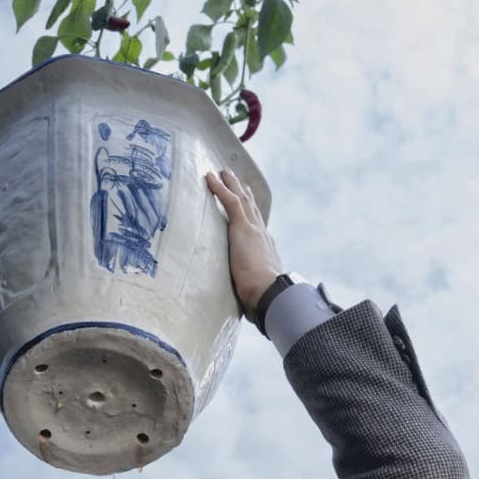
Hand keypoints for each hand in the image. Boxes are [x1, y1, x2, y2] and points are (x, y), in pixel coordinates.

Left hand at [205, 168, 282, 313]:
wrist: (269, 294)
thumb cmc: (263, 299)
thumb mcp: (254, 291)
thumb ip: (248, 292)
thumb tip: (245, 307)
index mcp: (265, 249)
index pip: (257, 227)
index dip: (252, 214)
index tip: (248, 205)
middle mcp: (262, 235)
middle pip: (252, 208)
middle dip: (243, 192)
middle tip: (236, 179)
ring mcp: (253, 230)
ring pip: (242, 199)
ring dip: (231, 184)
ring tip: (223, 171)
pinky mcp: (243, 228)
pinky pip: (230, 202)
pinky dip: (219, 188)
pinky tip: (209, 177)